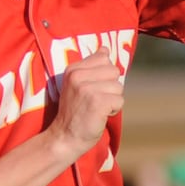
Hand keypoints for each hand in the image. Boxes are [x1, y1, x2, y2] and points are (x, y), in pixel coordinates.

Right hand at [46, 48, 123, 162]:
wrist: (64, 137)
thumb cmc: (75, 111)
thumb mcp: (77, 84)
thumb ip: (92, 66)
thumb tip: (105, 49)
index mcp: (73, 69)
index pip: (103, 58)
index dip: (103, 76)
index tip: (90, 89)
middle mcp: (78, 76)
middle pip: (114, 71)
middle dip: (110, 88)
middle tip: (94, 100)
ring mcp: (87, 88)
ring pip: (118, 87)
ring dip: (112, 100)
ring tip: (96, 108)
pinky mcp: (97, 102)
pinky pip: (119, 101)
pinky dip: (113, 111)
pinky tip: (100, 115)